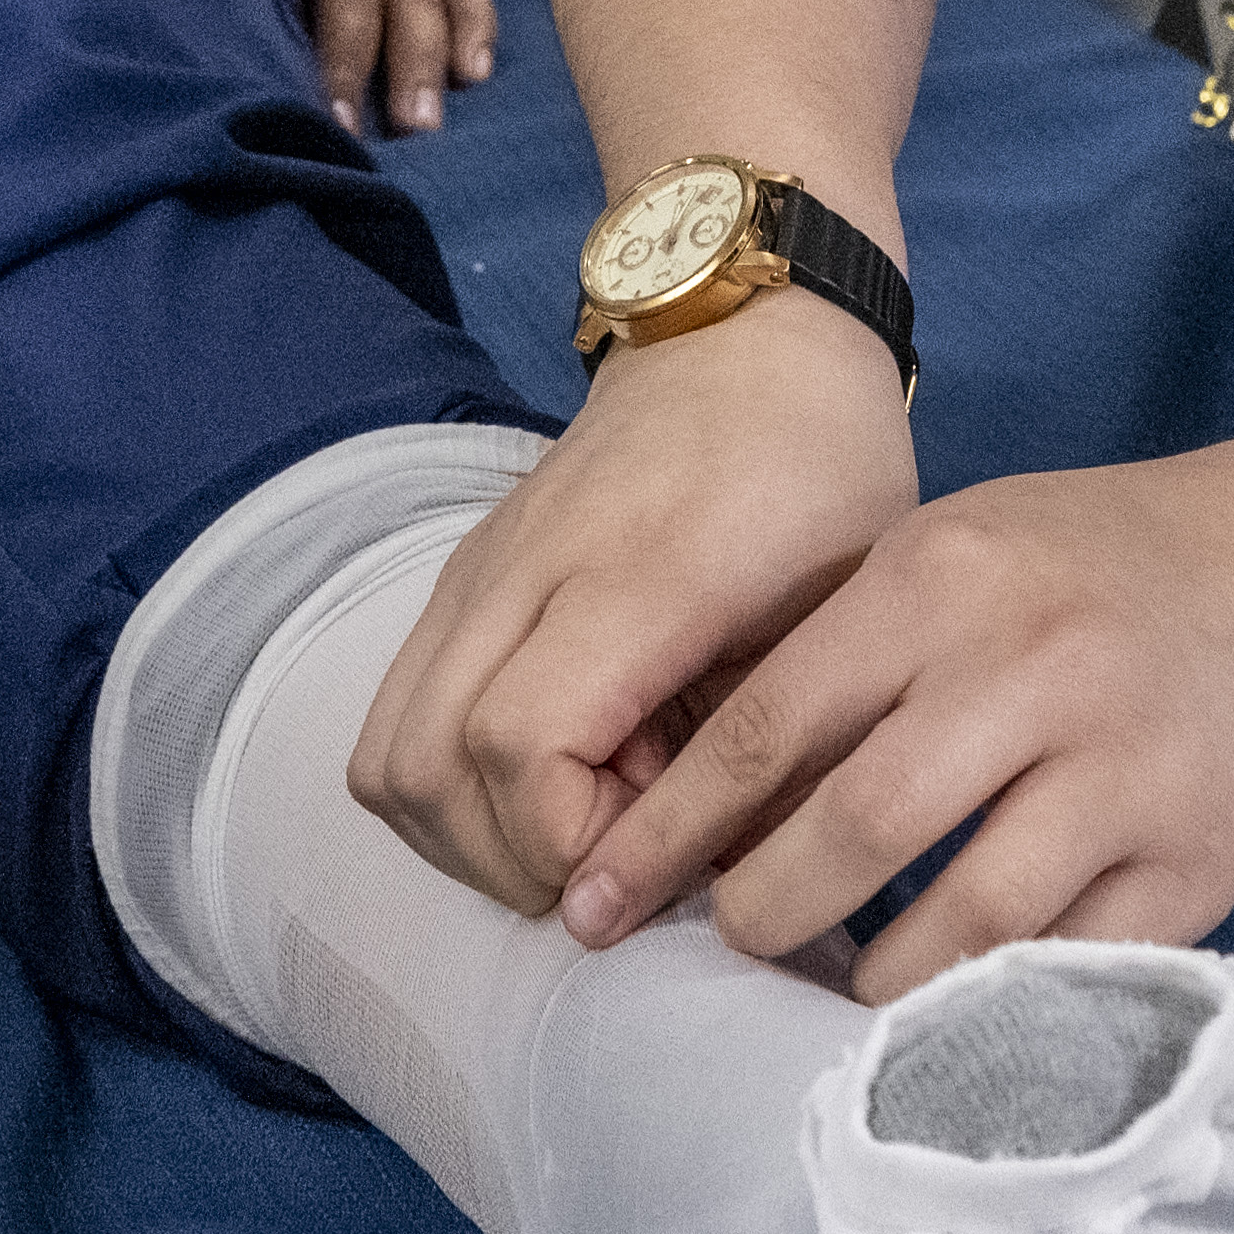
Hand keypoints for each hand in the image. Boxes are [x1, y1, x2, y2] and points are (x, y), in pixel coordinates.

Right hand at [349, 298, 920, 912]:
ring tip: (580, 835)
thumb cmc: (820, 475)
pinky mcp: (457, 579)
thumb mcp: (846, 615)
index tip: (658, 865)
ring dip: (466, 835)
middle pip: (429, 767)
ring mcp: (476, 572)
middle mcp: (528, 570)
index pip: (521, 744)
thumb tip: (719, 895)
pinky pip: (394, 720)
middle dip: (516, 863)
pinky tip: (550, 782)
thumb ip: (780, 755)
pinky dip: (446, 786)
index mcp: (641, 575)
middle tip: (620, 872)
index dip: (570, 841)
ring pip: (387, 757)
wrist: (746, 338)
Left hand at [546, 443, 1233, 998]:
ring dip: (876, 978)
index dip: (672, 829)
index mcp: (941, 580)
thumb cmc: (1063, 576)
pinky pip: (1075, 963)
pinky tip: (947, 1013)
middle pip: (857, 827)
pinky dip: (997, 1002)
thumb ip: (828, 658)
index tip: (605, 896)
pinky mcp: (1198, 858)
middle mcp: (1033, 666)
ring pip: (968, 916)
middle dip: (761, 910)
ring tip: (833, 988)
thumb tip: (684, 809)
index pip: (770, 725)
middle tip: (725, 940)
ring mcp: (1125, 766)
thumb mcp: (937, 560)